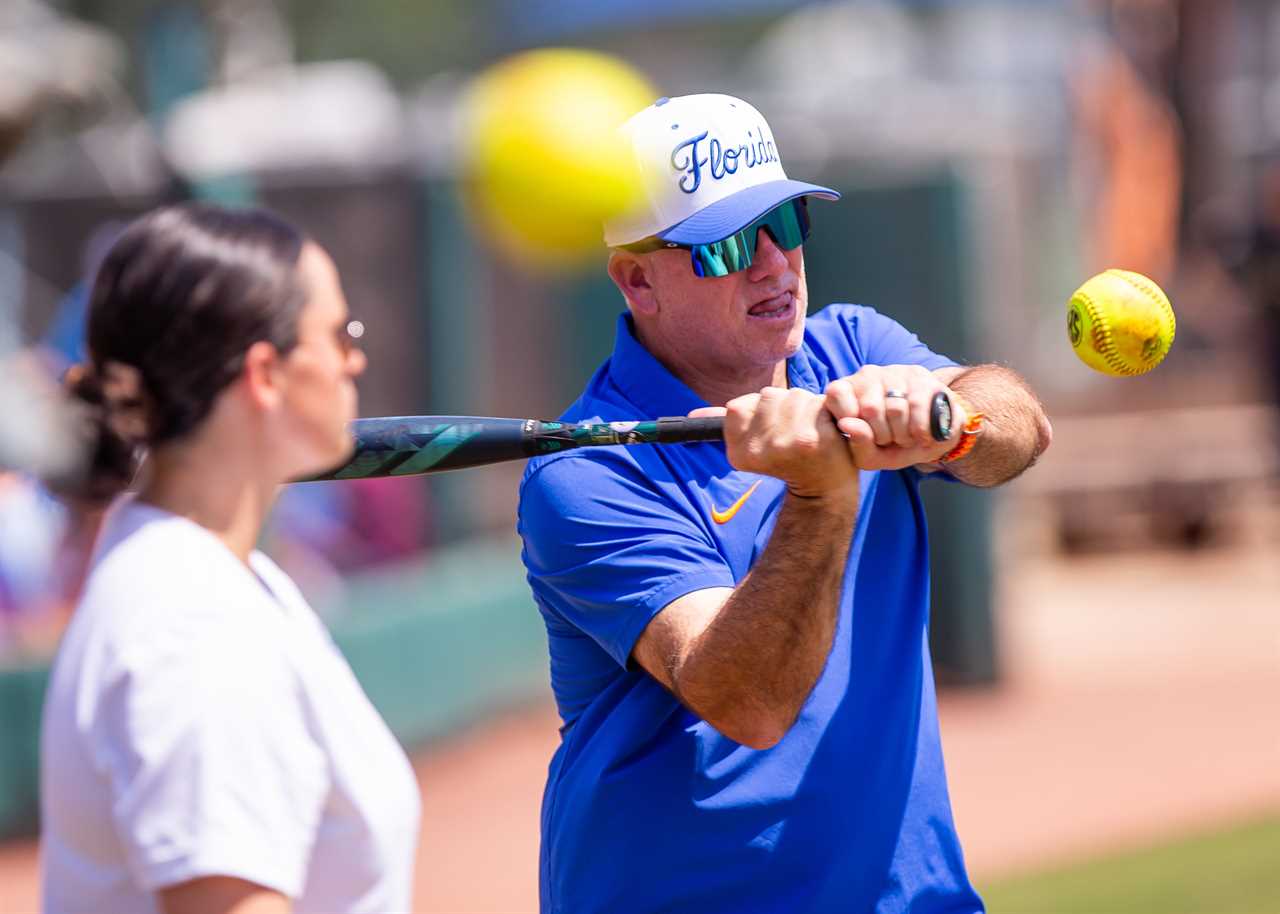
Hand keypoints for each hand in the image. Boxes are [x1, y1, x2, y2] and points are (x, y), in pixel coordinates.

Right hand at [690, 387, 857, 498]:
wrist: (824, 491)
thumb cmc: (788, 462)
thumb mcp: (751, 447)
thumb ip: (725, 427)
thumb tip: (690, 416)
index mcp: (736, 453)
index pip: (738, 406)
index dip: (760, 411)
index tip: (772, 434)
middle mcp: (756, 449)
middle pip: (769, 396)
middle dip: (786, 407)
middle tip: (796, 434)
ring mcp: (783, 444)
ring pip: (795, 396)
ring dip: (808, 408)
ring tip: (812, 432)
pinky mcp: (810, 439)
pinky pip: (818, 404)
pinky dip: (827, 413)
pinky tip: (828, 432)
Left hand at [823, 365, 965, 470]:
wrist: (931, 439)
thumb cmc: (892, 446)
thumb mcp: (872, 456)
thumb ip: (857, 444)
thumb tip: (846, 424)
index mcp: (846, 391)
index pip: (836, 393)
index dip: (852, 422)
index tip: (864, 436)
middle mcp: (867, 375)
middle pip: (870, 408)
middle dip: (883, 436)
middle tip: (889, 440)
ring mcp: (893, 371)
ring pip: (896, 408)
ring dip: (904, 434)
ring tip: (905, 436)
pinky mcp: (920, 375)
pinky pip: (918, 405)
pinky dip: (921, 429)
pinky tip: (921, 433)